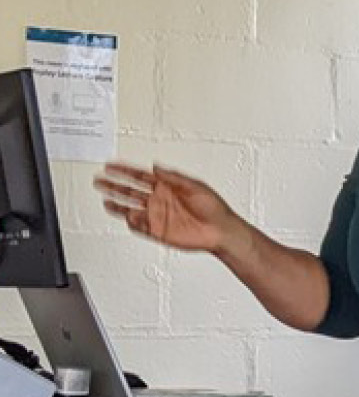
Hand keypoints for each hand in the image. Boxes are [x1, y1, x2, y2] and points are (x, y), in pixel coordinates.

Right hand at [94, 163, 242, 254]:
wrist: (220, 231)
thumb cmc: (214, 208)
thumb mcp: (195, 186)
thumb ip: (174, 177)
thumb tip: (156, 167)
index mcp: (167, 187)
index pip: (140, 176)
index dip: (124, 170)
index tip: (111, 165)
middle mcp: (159, 200)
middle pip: (129, 191)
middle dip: (113, 185)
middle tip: (99, 180)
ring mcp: (157, 216)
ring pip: (130, 208)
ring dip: (117, 204)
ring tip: (105, 199)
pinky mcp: (158, 231)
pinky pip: (139, 227)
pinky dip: (132, 222)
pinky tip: (126, 218)